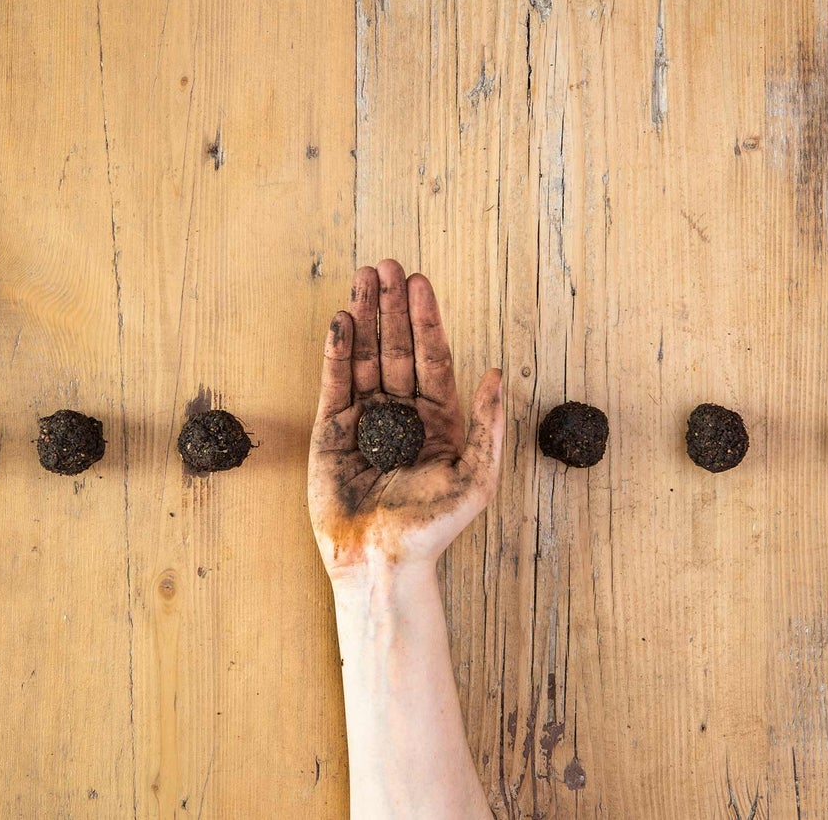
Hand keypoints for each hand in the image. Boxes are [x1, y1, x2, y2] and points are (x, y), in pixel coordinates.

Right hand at [307, 259, 504, 582]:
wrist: (383, 561)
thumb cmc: (433, 527)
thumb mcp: (476, 478)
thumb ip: (488, 425)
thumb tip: (496, 373)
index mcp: (439, 420)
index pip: (432, 358)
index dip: (426, 320)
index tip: (420, 283)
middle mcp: (402, 413)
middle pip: (396, 348)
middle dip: (392, 307)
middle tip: (387, 265)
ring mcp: (365, 419)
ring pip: (364, 357)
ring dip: (364, 318)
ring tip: (363, 278)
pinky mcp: (331, 432)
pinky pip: (335, 383)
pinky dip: (337, 352)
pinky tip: (342, 321)